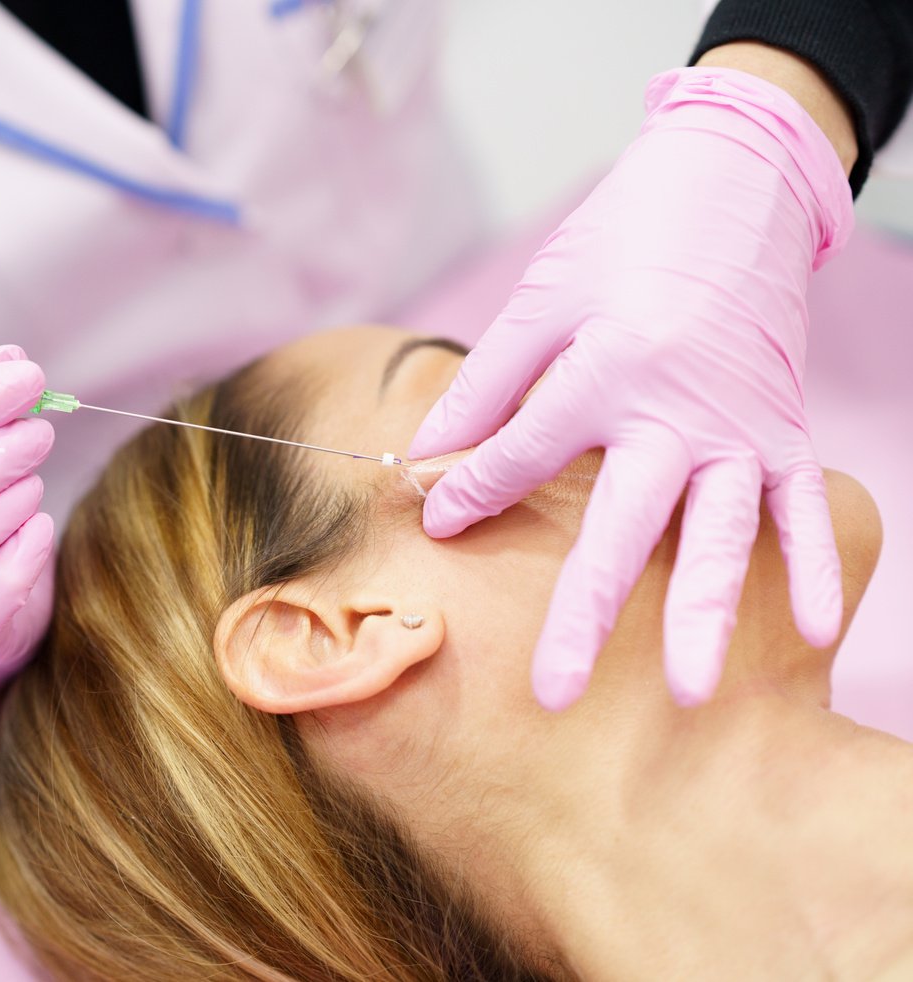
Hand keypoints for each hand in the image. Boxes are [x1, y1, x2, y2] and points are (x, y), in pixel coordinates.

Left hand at [409, 67, 853, 709]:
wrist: (735, 182)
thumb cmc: (626, 238)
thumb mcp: (542, 297)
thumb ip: (487, 384)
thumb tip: (422, 453)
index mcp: (607, 369)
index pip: (525, 454)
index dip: (474, 489)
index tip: (437, 522)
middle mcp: (678, 410)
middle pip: (622, 526)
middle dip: (585, 613)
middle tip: (554, 693)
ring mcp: (740, 426)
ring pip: (719, 534)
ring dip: (703, 612)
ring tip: (688, 688)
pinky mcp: (783, 428)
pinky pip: (802, 507)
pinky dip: (816, 565)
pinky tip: (815, 633)